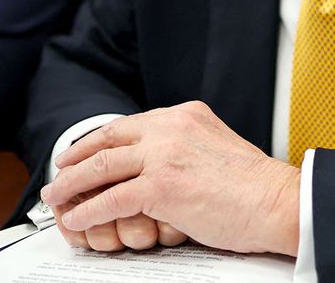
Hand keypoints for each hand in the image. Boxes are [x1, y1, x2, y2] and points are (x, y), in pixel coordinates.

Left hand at [41, 101, 300, 255]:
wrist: (278, 202)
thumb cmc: (255, 186)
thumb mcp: (217, 146)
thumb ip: (187, 147)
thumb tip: (162, 164)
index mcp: (185, 115)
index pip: (130, 124)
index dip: (99, 140)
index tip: (84, 152)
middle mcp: (171, 127)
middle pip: (108, 139)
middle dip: (76, 157)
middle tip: (60, 171)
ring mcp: (164, 155)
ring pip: (101, 166)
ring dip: (72, 184)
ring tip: (56, 198)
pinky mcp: (161, 186)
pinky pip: (111, 199)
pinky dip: (88, 211)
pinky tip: (77, 220)